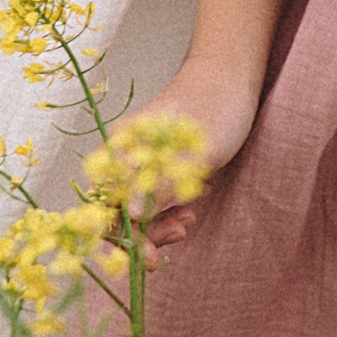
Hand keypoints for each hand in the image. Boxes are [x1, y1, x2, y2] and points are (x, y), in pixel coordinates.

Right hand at [121, 52, 260, 249]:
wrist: (234, 79)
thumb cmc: (214, 106)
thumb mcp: (195, 151)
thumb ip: (161, 182)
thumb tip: (132, 214)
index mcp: (119, 150)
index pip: (101, 205)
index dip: (116, 237)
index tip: (144, 257)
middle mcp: (124, 159)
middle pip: (116, 214)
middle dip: (141, 237)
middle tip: (172, 243)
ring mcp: (143, 165)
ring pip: (137, 213)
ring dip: (158, 227)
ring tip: (187, 223)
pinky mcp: (162, 170)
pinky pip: (155, 203)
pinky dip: (169, 215)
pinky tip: (189, 214)